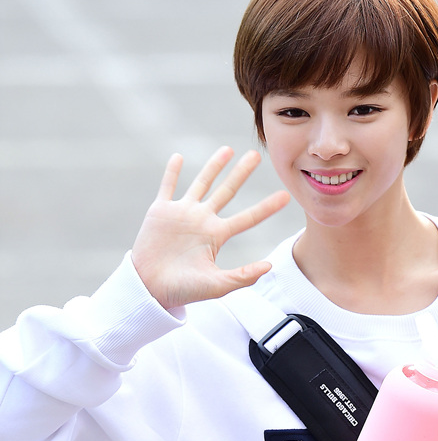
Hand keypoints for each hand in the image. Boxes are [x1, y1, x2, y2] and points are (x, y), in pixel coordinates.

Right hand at [131, 146, 289, 307]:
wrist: (150, 289)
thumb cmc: (183, 290)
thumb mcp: (217, 285)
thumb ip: (242, 276)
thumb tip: (269, 266)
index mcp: (217, 236)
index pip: (247, 218)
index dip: (266, 207)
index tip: (285, 196)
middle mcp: (202, 221)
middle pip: (226, 191)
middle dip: (241, 173)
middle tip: (256, 155)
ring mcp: (182, 214)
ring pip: (201, 183)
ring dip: (213, 166)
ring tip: (227, 150)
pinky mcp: (160, 211)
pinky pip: (167, 186)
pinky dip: (172, 171)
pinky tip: (179, 157)